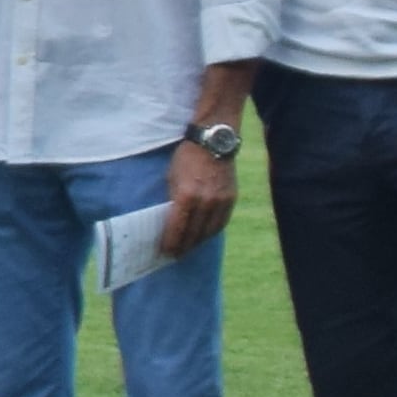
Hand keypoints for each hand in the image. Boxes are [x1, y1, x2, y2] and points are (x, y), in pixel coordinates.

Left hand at [158, 136, 236, 256]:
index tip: (165, 252)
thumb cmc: (186, 158)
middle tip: (174, 255)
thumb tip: (169, 222)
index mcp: (186, 196)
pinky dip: (211, 232)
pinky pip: (221, 223)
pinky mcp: (231, 199)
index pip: (177, 228)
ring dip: (197, 243)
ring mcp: (221, 201)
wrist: (213, 141)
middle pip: (193, 234)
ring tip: (188, 248)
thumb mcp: (171, 178)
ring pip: (209, 231)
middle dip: (183, 247)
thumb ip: (172, 201)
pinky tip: (203, 236)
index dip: (171, 243)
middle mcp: (205, 201)